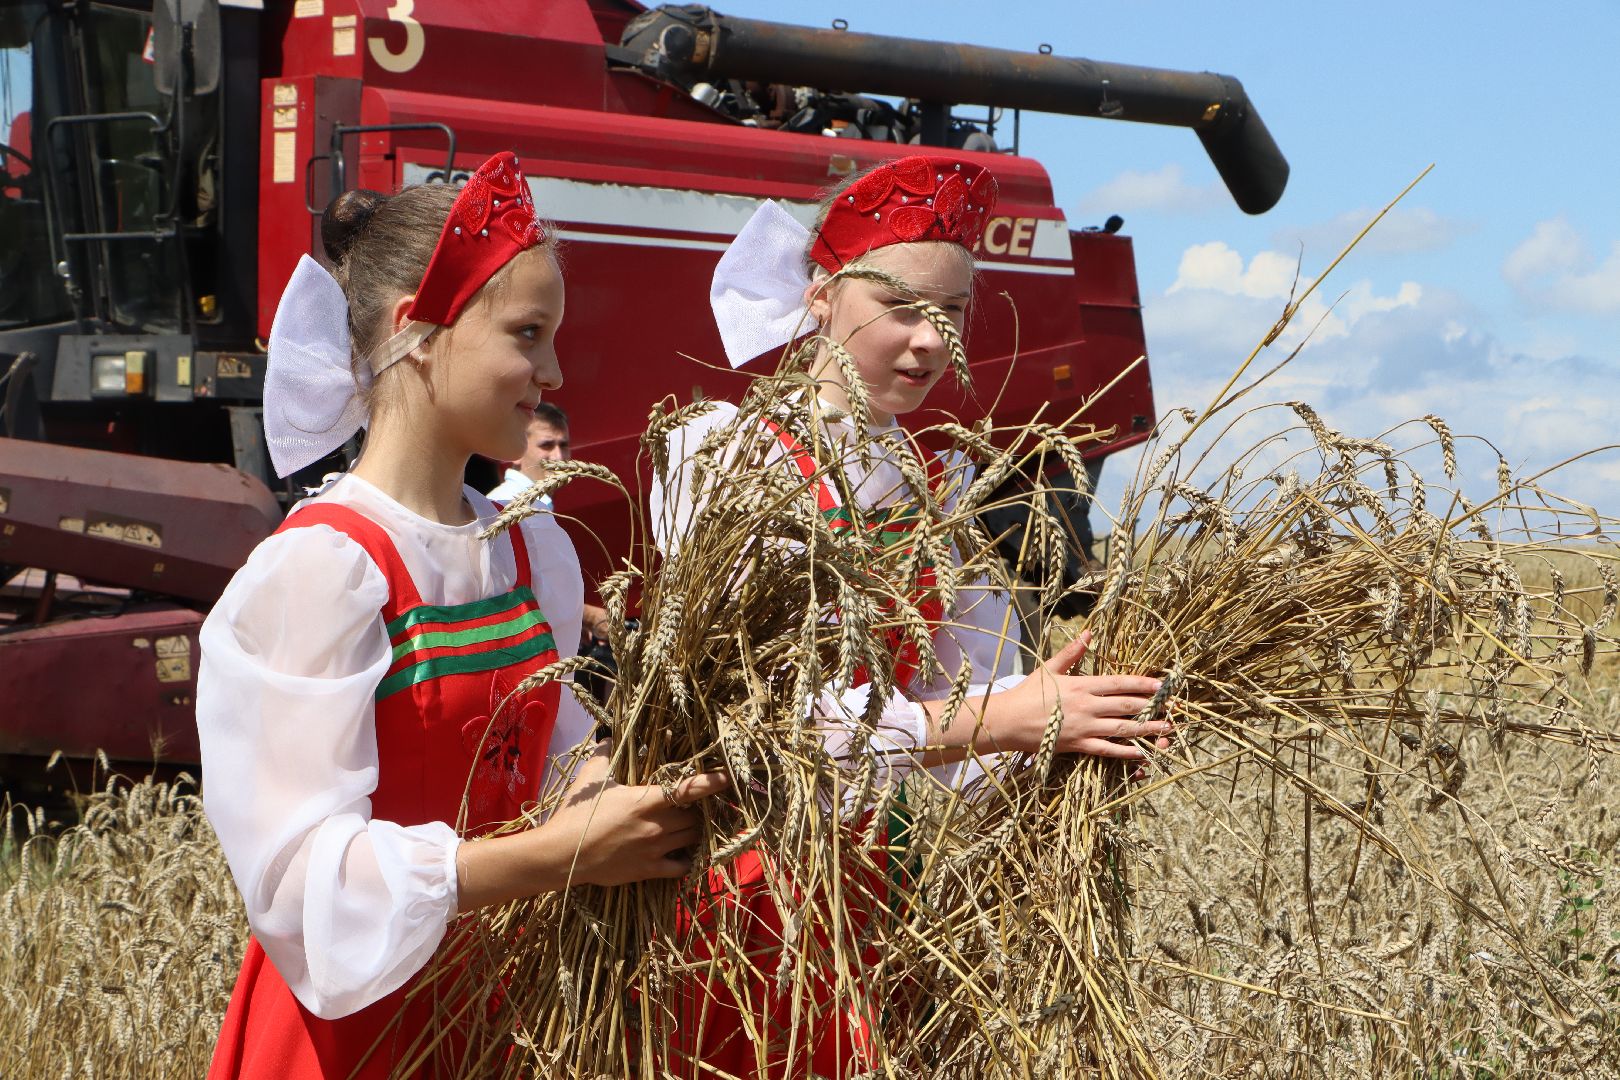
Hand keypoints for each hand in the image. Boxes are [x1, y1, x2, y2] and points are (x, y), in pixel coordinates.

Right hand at [540, 745, 728, 886]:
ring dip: (696, 831)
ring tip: (693, 825)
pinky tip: (685, 853)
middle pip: (695, 817)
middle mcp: (656, 825)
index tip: (727, 777)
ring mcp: (655, 849)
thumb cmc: (576, 814)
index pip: (687, 789)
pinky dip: (688, 859)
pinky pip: (681, 867)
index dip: (710, 783)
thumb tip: (608, 737)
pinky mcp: (649, 870)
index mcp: (645, 801)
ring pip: (692, 839)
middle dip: (700, 810)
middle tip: (698, 805)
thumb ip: (604, 755)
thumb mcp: (591, 779)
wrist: (562, 854)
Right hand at [990, 630, 1170, 759]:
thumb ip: (1072, 653)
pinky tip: (1142, 754)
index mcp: (1081, 685)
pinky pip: (1108, 750)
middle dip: (1152, 706)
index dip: (1142, 684)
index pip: (1119, 683)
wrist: (1007, 721)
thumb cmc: (1027, 693)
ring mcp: (1084, 728)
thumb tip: (1089, 633)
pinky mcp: (1078, 746)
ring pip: (1123, 729)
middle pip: (1127, 706)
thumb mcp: (1049, 668)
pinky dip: (1126, 753)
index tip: (1162, 685)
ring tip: (1167, 730)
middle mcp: (1087, 706)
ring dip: (1147, 729)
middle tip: (1173, 707)